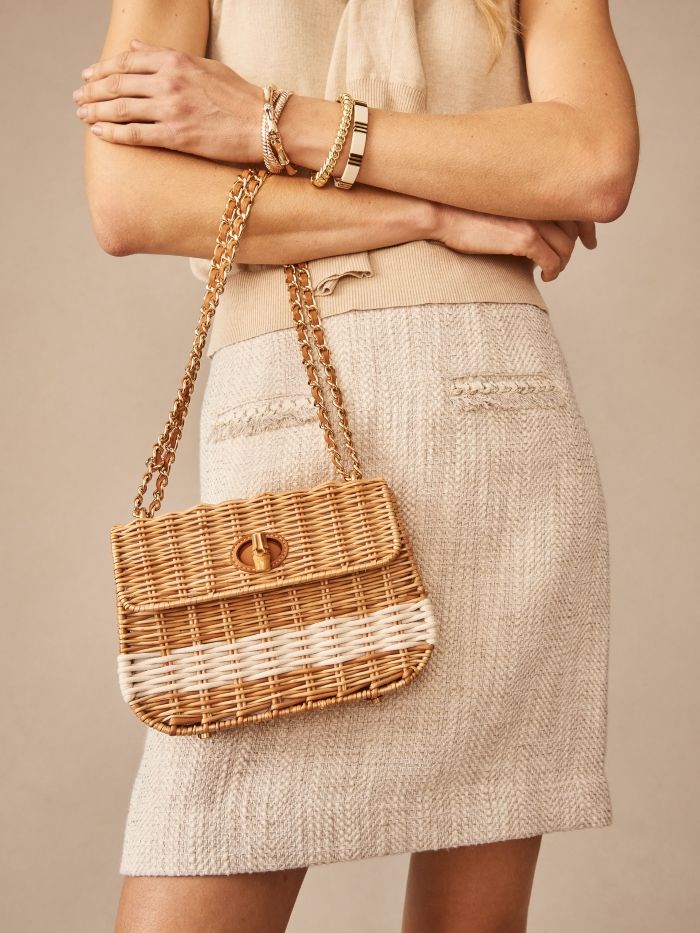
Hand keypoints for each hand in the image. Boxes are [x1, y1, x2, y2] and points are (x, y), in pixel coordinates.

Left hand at [73, 38, 262, 162]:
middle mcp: (168, 82)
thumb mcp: (203, 65)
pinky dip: (113, 133)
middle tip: (78, 98)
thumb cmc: (239, 96)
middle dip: (93, 91)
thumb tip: (136, 48)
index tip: (88, 76)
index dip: (102, 69)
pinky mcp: (176, 136)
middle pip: (118, 83)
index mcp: (175, 61)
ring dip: (97, 112)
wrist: (263, 123)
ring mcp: (171, 109)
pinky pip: (135, 134)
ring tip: (83, 115)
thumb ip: (167, 56)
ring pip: (121, 108)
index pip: (127, 61)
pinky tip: (98, 133)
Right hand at [429, 204, 596, 281]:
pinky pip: (552, 260)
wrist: (441, 211)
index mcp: (536, 185)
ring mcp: (535, 219)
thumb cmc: (460, 205)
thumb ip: (520, 202)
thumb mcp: (497, 196)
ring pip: (566, 247)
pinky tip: (547, 276)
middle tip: (575, 254)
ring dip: (562, 261)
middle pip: (573, 227)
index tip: (589, 236)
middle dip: (577, 244)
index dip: (585, 223)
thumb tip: (532, 220)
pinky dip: (553, 270)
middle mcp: (540, 199)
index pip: (574, 204)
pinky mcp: (526, 239)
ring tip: (554, 269)